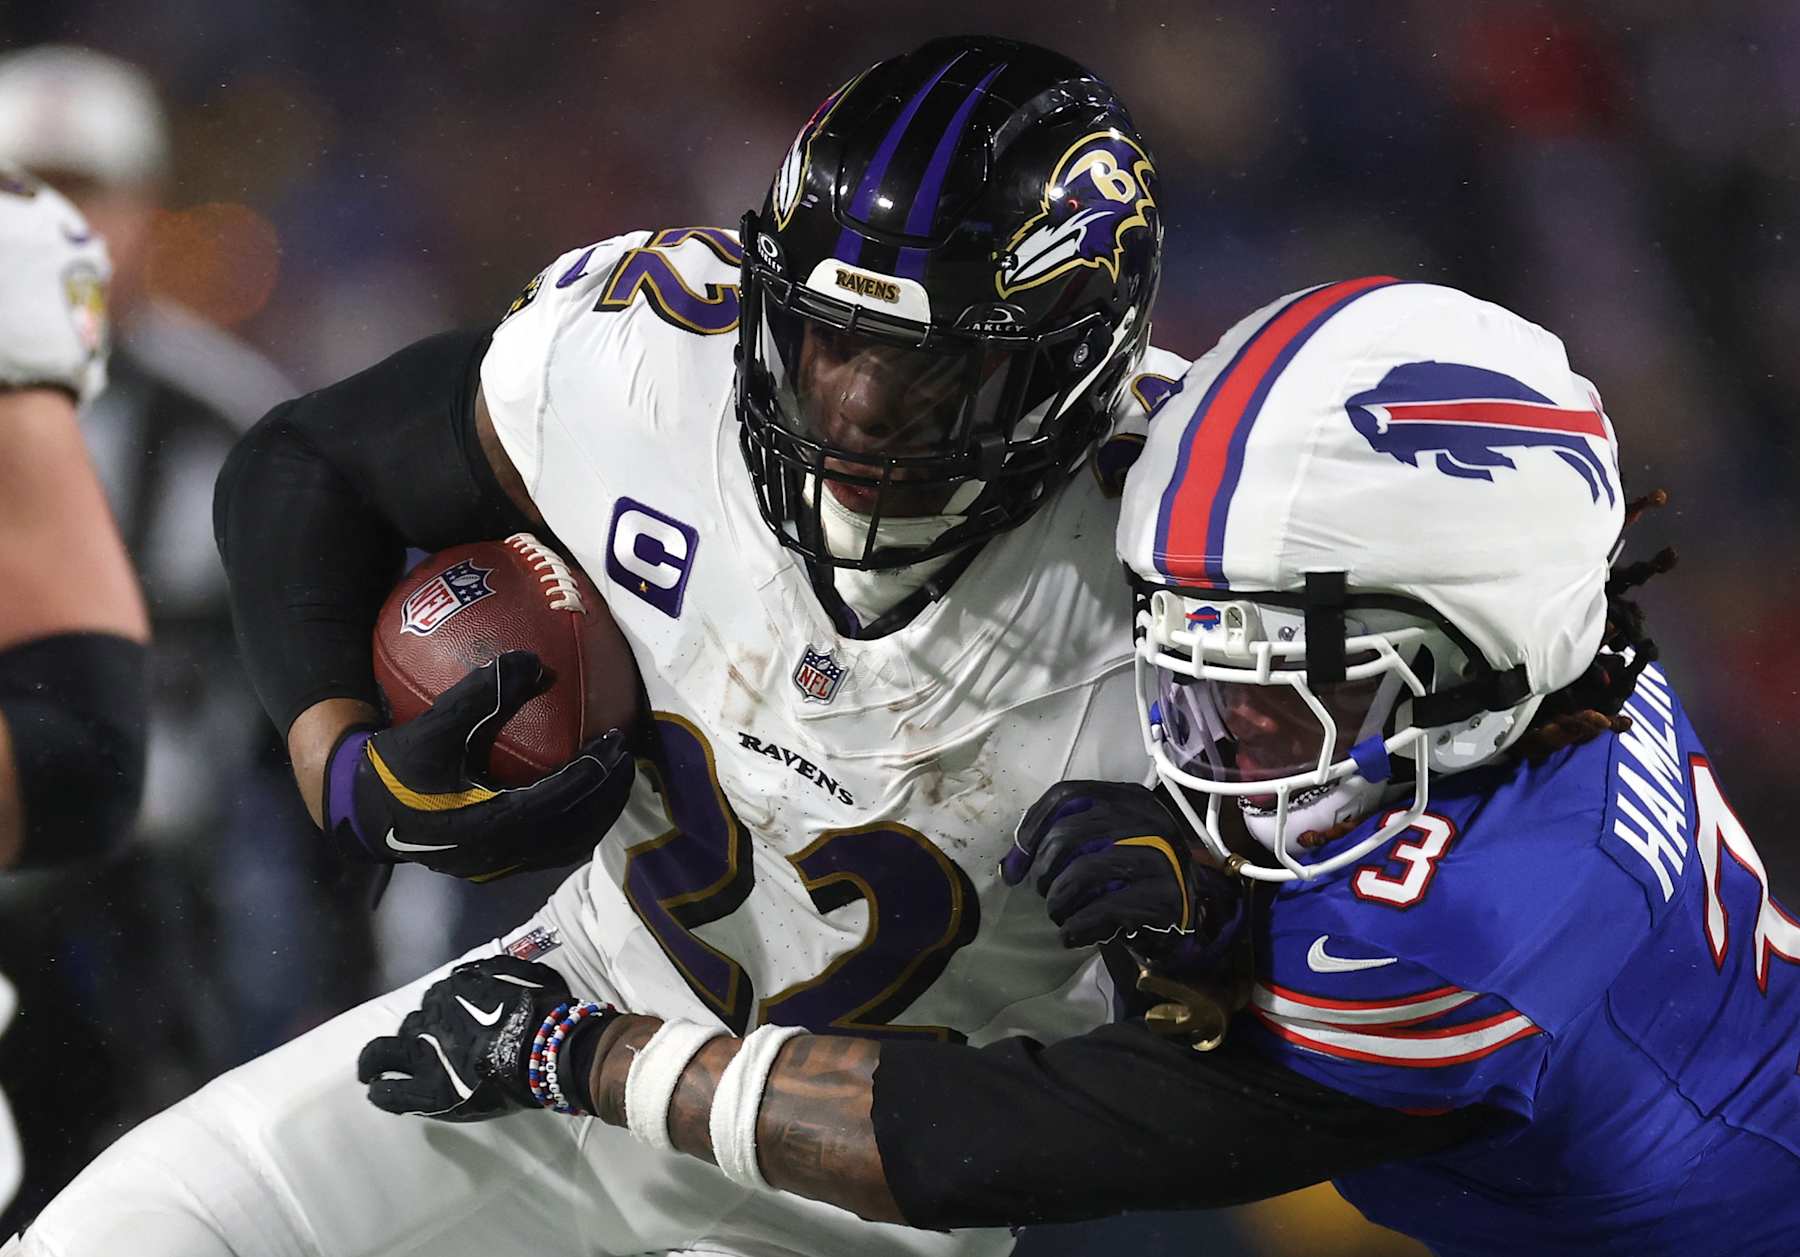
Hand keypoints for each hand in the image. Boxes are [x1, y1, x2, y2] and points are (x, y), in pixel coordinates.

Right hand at [324, 650, 634, 879]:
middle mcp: (501, 852)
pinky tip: (582, 794)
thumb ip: (480, 693)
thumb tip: (534, 661)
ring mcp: (501, 864)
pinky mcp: (496, 865)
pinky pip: (551, 847)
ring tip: (616, 778)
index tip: (618, 740)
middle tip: (629, 759)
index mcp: (490, 822)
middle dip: (609, 796)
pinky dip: (574, 821)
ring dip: (596, 812)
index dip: (595, 771)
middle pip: (577, 829)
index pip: (560, 798)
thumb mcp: (434, 727)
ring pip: (568, 844)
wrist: (363, 812)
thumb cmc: (397, 769)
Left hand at [358, 956, 616, 1121]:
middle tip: (423, 1047)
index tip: (442, 1017)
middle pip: (412, 1022)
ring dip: (389, 1056)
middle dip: (416, 1032)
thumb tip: (467, 973)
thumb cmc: (545, 1012)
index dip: (438, 1009)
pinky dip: (379, 1090)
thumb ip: (495, 968)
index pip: (435, 996)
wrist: (551, 1054)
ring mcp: (426, 1056)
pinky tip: (373, 1089)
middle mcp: (433, 1018)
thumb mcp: (527, 973)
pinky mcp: (428, 1092)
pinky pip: (390, 1092)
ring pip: (388, 1050)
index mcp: (453, 990)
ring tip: (377, 1069)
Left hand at [1002, 781, 1245, 973]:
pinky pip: (1103, 909)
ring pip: (1083, 870)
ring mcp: (1162, 858)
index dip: (1031, 828)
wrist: (1179, 920)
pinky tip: (1072, 934)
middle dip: (1043, 869)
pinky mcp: (1164, 898)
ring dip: (1058, 900)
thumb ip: (1059, 843)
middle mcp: (1149, 820)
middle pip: (1069, 832)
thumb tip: (1009, 866)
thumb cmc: (1127, 880)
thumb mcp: (1099, 848)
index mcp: (1129, 798)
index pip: (1066, 795)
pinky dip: (1076, 926)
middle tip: (1044, 893)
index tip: (1018, 864)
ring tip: (1059, 914)